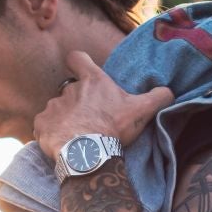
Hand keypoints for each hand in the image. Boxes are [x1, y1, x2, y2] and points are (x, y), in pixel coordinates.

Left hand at [34, 51, 173, 162]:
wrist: (88, 153)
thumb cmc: (114, 128)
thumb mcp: (142, 111)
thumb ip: (158, 97)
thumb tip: (169, 91)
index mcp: (92, 81)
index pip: (77, 58)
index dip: (78, 63)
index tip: (81, 70)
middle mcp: (69, 90)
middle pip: (69, 90)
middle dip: (76, 103)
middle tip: (89, 120)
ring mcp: (53, 106)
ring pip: (57, 109)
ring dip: (64, 119)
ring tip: (76, 135)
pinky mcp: (42, 124)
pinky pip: (43, 125)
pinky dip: (50, 132)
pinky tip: (61, 143)